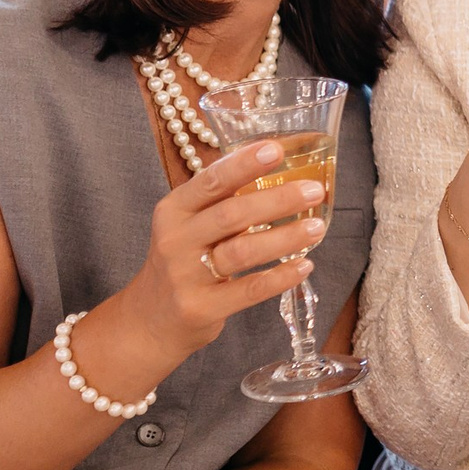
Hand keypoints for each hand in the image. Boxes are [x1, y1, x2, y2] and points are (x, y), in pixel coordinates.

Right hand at [119, 139, 337, 358]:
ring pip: (242, 251)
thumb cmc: (183, 261)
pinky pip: (249, 290)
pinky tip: (305, 265)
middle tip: (315, 191)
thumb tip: (283, 174)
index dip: (244, 164)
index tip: (276, 149)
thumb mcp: (189, 226)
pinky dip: (280, 277)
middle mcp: (175, 240)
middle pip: (231, 215)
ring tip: (318, 227)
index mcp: (174, 211)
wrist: (150, 320)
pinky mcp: (201, 308)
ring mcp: (186, 276)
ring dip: (285, 237)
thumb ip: (223, 203)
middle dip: (277, 200)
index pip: (211, 182)